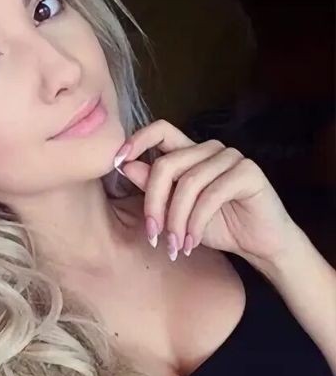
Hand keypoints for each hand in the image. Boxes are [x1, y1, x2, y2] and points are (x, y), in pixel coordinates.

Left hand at [113, 119, 297, 262]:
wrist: (258, 244)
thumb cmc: (217, 225)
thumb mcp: (177, 209)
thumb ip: (154, 188)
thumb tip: (126, 166)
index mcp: (190, 153)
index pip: (160, 130)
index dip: (137, 140)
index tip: (117, 161)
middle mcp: (209, 149)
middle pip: (166, 164)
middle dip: (154, 204)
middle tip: (153, 236)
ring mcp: (230, 157)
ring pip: (188, 183)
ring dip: (177, 220)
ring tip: (175, 246)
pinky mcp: (248, 172)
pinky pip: (211, 195)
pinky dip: (196, 223)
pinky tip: (192, 242)